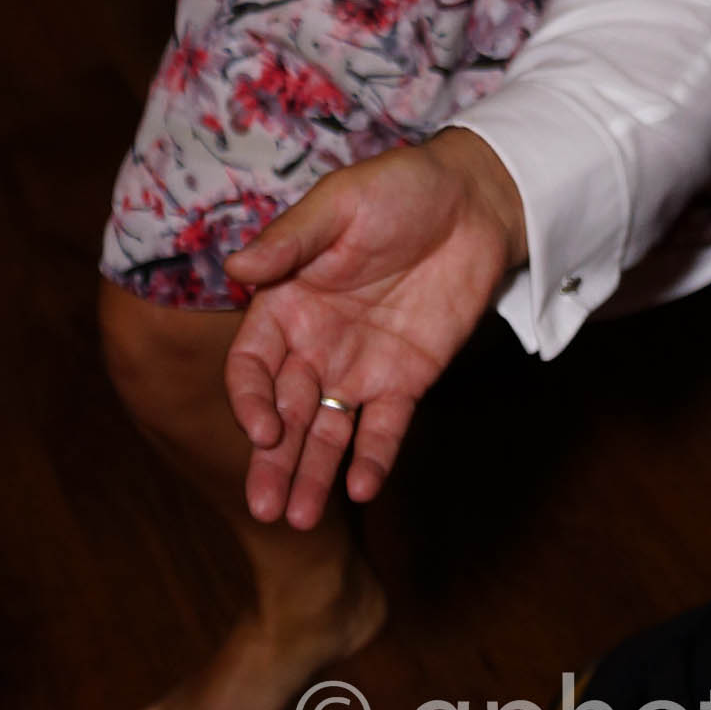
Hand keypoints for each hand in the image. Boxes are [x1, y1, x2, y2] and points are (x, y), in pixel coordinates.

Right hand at [223, 127, 526, 522]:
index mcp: (288, 303)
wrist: (475, 202)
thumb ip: (291, 240)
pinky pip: (384, 429)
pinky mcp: (405, 381)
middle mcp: (316, 344)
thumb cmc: (400, 189)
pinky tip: (362, 489)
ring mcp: (360, 366)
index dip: (250, 399)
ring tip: (300, 519)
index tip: (262, 428)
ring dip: (312, 475)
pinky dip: (372, 459)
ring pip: (328, 432)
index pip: (253, 364)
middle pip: (285, 412)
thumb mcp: (340, 203)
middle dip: (272, 461)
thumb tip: (235, 267)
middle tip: (264, 508)